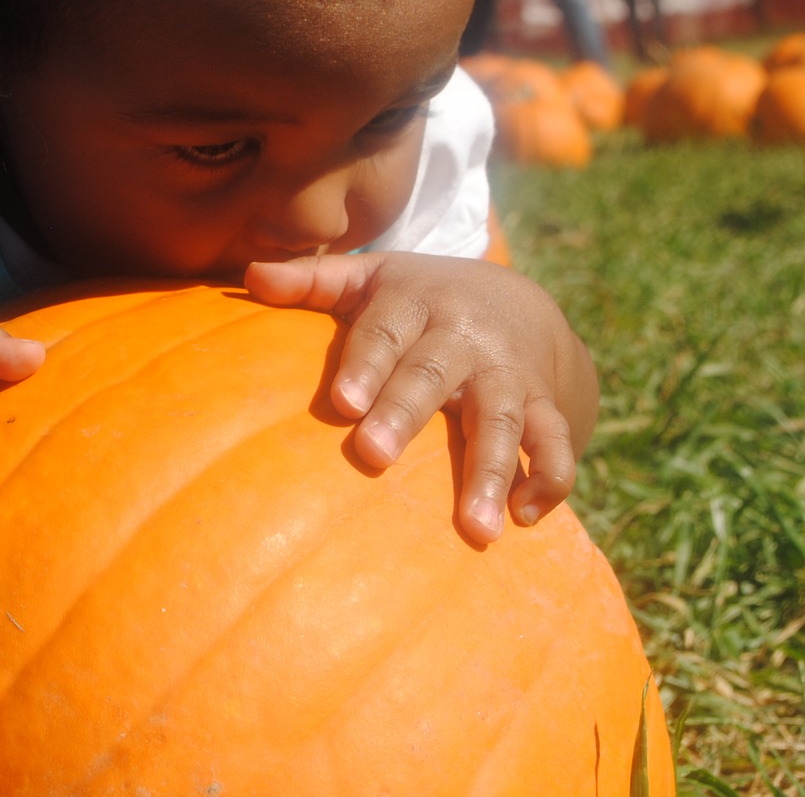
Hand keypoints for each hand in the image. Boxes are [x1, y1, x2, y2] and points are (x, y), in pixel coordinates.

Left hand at [245, 252, 597, 543]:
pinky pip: (555, 442)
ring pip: (501, 418)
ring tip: (475, 528)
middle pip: (433, 374)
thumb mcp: (372, 278)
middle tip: (374, 456)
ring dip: (489, 471)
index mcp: (415, 302)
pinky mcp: (545, 404)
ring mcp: (508, 373)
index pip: (384, 331)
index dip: (364, 364)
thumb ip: (313, 280)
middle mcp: (464, 336)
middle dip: (405, 413)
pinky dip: (549, 478)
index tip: (342, 402)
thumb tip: (249, 276)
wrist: (523, 303)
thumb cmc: (422, 299)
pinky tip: (526, 518)